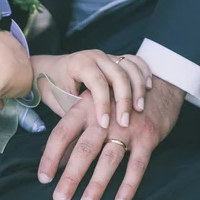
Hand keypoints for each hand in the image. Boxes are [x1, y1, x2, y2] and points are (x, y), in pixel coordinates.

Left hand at [32, 52, 151, 127]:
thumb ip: (74, 115)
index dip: (102, 104)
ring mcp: (108, 56)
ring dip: (137, 88)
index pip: (96, 81)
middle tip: (125, 123)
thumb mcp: (61, 102)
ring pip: (130, 67)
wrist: (51, 71)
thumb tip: (79, 143)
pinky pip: (136, 62)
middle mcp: (95, 57)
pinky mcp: (117, 59)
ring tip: (140, 109)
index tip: (104, 125)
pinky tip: (149, 89)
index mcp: (79, 63)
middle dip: (124, 99)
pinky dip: (144, 74)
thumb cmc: (54, 89)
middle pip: (118, 74)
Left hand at [38, 77, 184, 199]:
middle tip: (59, 199)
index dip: (51, 156)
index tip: (43, 178)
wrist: (158, 84)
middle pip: (84, 149)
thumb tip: (56, 162)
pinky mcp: (147, 136)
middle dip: (71, 176)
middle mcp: (103, 117)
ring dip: (97, 184)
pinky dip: (129, 184)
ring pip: (109, 159)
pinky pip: (138, 164)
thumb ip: (76, 134)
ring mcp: (127, 127)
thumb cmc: (116, 102)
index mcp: (85, 109)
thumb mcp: (93, 109)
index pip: (62, 133)